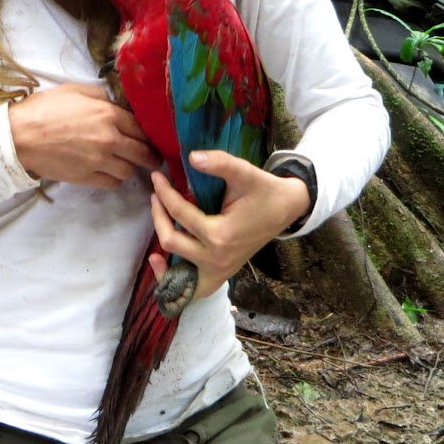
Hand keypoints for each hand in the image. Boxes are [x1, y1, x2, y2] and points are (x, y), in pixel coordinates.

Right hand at [8, 83, 161, 188]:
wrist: (19, 136)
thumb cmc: (44, 109)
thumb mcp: (74, 90)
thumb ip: (101, 97)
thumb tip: (115, 105)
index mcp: (108, 114)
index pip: (141, 128)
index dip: (148, 134)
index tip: (151, 138)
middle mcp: (109, 139)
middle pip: (142, 153)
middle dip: (150, 156)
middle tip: (153, 158)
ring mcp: (99, 161)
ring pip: (128, 171)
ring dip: (129, 167)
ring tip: (125, 163)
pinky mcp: (86, 178)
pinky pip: (112, 183)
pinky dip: (114, 178)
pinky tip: (109, 172)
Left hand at [146, 152, 311, 301]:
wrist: (286, 209)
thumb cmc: (265, 190)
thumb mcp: (245, 172)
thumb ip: (220, 163)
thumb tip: (192, 156)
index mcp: (221, 235)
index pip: (179, 214)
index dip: (164, 193)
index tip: (157, 177)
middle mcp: (217, 258)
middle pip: (170, 241)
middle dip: (158, 216)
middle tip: (156, 196)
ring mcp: (219, 271)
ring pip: (174, 270)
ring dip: (161, 248)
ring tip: (158, 224)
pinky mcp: (221, 274)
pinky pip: (190, 287)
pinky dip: (172, 277)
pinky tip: (159, 259)